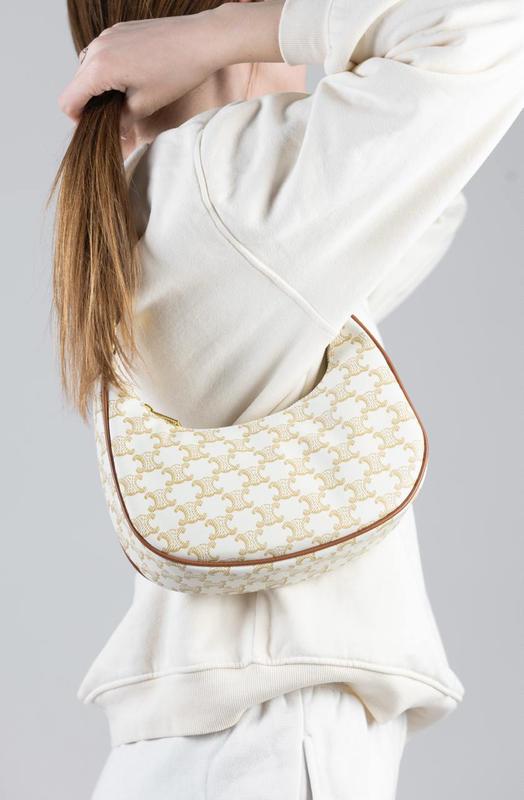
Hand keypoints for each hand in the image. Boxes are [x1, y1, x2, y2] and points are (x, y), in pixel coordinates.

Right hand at [58, 13, 223, 132]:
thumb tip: (113, 133)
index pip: (69, 101)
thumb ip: (121, 121)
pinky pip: (102, 54)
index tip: (94, 129)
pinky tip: (132, 79)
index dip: (78, 120)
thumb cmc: (177, 71)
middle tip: (113, 119)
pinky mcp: (119, 30)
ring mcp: (108, 35)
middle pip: (76, 84)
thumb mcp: (145, 105)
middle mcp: (98, 47)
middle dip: (89, 104)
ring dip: (99, 87)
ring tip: (124, 99)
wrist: (201, 40)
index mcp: (99, 68)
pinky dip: (108, 70)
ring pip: (88, 68)